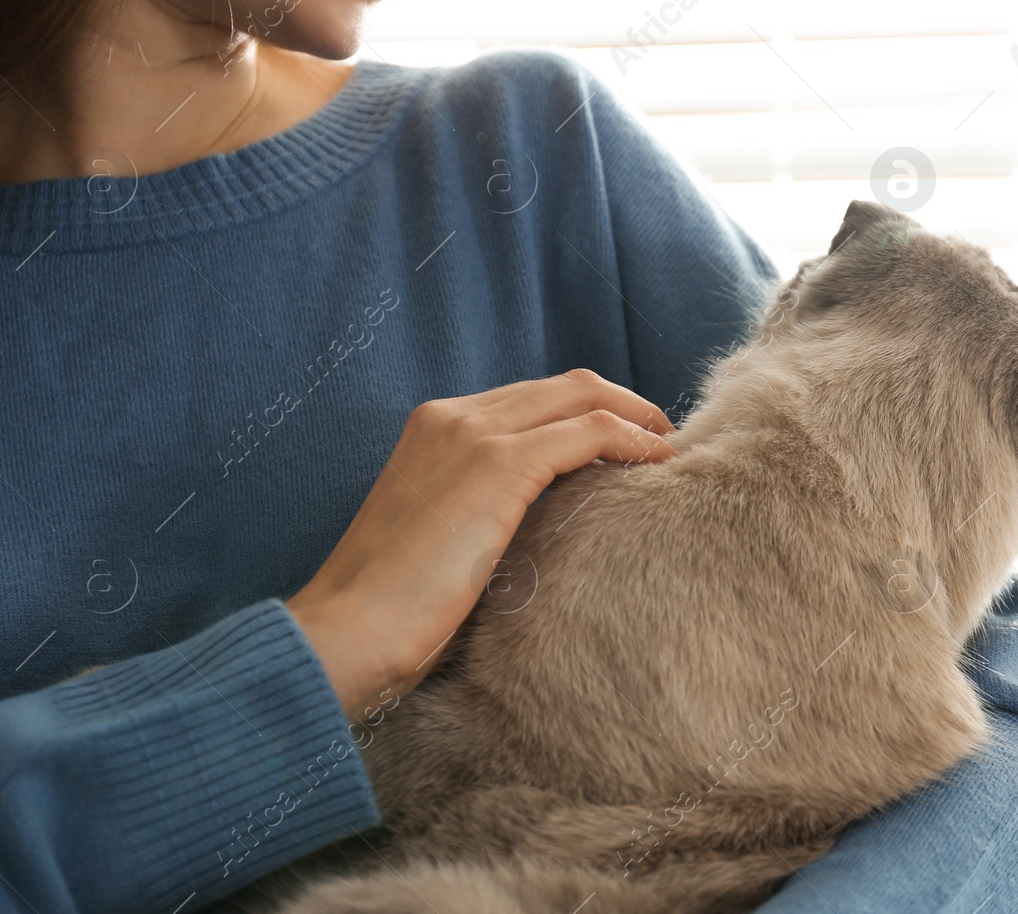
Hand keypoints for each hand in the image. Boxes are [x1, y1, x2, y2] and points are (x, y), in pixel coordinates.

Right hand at [285, 368, 677, 718]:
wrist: (348, 630)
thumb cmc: (391, 609)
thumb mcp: (441, 536)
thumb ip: (483, 508)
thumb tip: (545, 519)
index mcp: (434, 427)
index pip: (530, 400)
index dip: (585, 412)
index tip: (626, 439)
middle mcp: (453, 416)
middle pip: (563, 388)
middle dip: (621, 404)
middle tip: (662, 436)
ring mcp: (473, 434)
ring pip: (582, 399)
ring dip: (635, 418)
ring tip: (669, 449)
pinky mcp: (497, 464)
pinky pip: (588, 433)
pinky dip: (631, 440)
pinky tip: (658, 463)